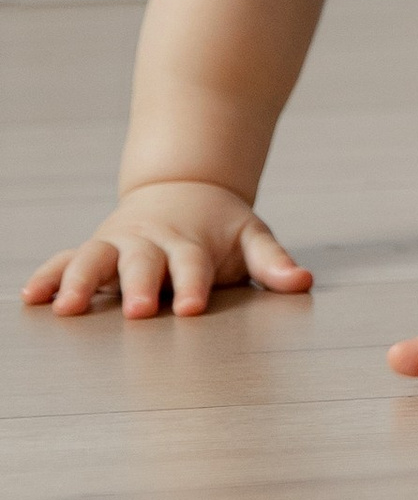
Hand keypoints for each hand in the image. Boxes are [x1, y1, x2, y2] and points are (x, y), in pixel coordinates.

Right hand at [20, 181, 314, 318]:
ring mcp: (119, 244)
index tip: (190, 309)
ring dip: (82, 282)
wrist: (183, 188)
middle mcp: (151, 243)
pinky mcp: (95, 249)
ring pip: (96, 259)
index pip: (194, 266)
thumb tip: (302, 282)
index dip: (193, 286)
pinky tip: (31, 297)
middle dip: (137, 287)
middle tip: (135, 311)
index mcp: (190, 243)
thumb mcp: (250, 236)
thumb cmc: (219, 227)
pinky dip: (49, 276)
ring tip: (69, 308)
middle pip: (143, 264)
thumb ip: (273, 262)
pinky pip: (66, 260)